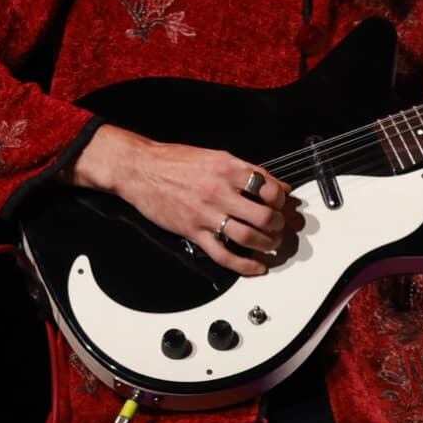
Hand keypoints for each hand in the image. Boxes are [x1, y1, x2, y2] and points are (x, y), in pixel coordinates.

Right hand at [73, 125, 296, 277]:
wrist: (140, 169)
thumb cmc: (174, 161)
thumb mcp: (214, 156)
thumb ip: (246, 170)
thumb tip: (275, 184)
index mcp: (227, 168)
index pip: (269, 187)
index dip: (282, 199)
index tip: (283, 204)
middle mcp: (219, 191)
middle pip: (264, 215)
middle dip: (278, 225)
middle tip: (279, 226)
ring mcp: (206, 213)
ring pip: (248, 237)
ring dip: (266, 244)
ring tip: (270, 244)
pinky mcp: (193, 231)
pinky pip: (223, 254)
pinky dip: (244, 265)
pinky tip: (255, 267)